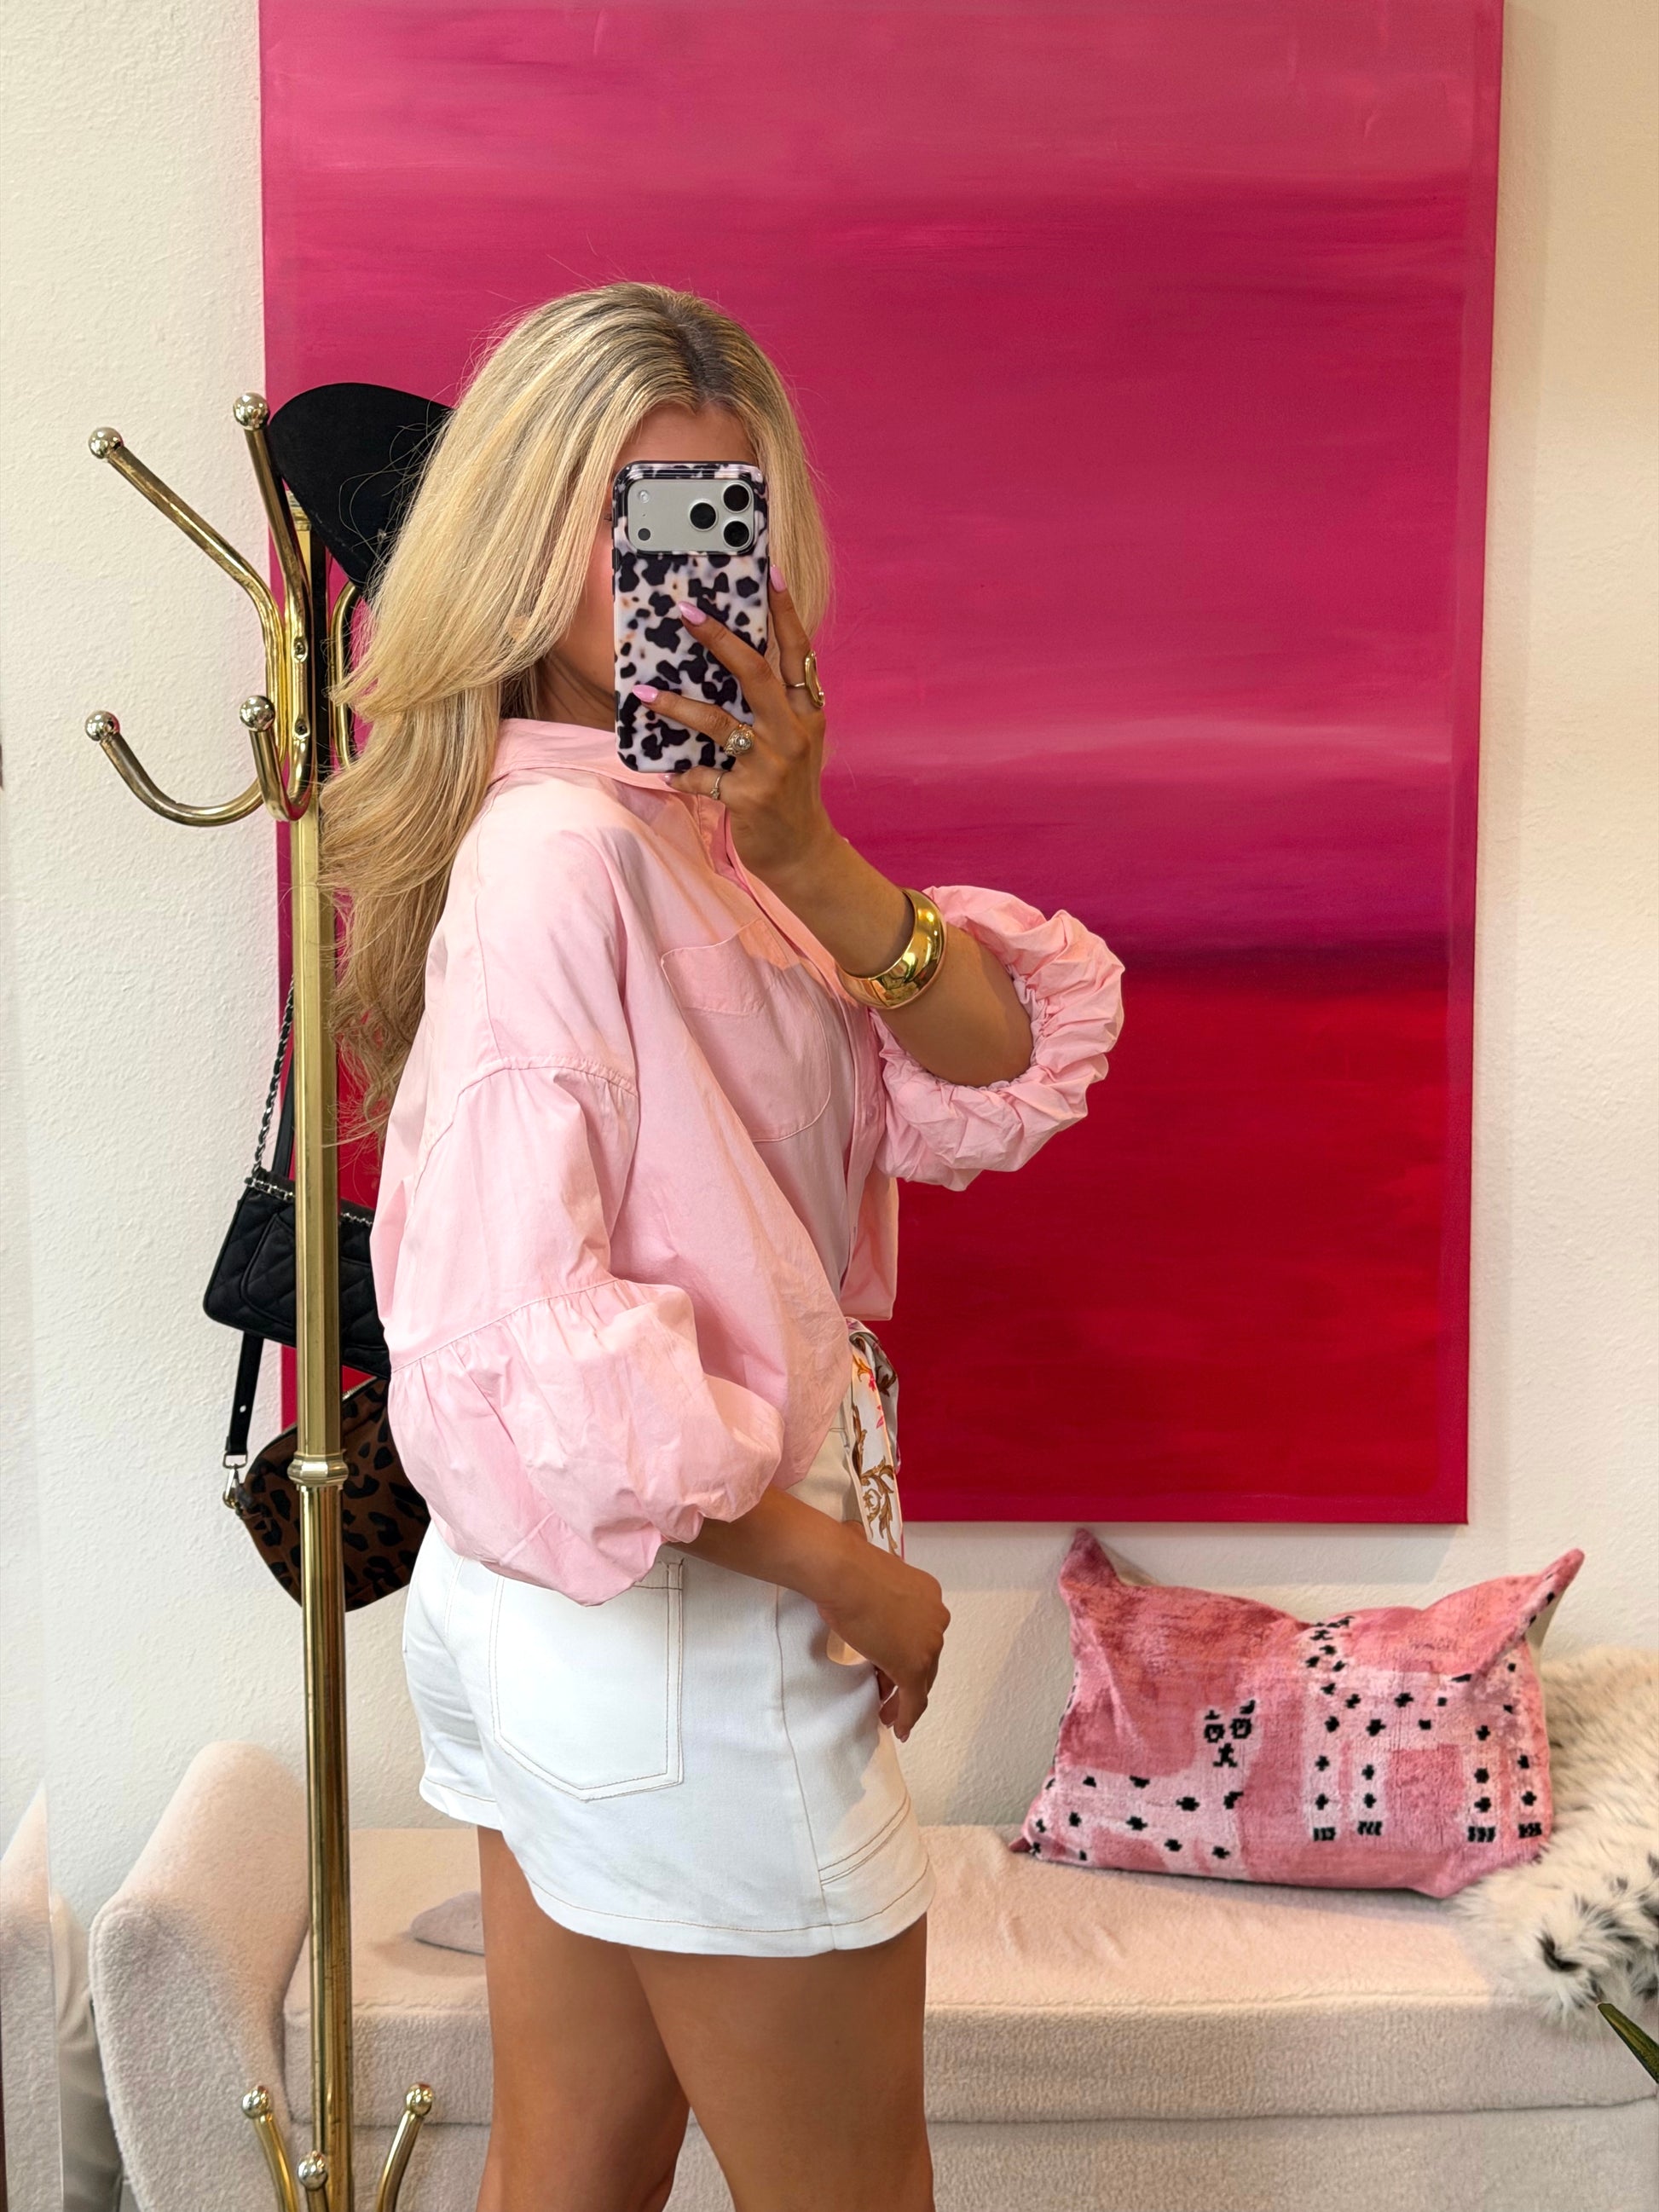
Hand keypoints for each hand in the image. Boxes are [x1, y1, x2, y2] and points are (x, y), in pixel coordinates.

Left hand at [633, 569, 837, 882]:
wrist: (802, 850)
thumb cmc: (790, 787)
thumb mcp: (795, 739)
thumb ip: (775, 703)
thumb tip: (734, 658)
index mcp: (807, 711)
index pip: (797, 652)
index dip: (785, 612)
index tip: (770, 572)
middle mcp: (793, 732)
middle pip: (756, 672)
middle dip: (719, 638)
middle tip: (685, 611)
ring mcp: (771, 766)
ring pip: (719, 723)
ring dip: (677, 705)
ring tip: (643, 692)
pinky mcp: (748, 797)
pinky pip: (703, 777)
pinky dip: (682, 774)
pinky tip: (665, 770)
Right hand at [814, 1542, 949, 1741]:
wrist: (844, 1573)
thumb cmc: (848, 1566)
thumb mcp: (867, 1571)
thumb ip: (871, 1574)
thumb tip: (852, 1541)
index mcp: (928, 1593)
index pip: (920, 1631)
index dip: (904, 1649)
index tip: (888, 1662)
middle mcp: (936, 1617)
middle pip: (924, 1656)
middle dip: (905, 1676)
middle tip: (885, 1691)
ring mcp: (928, 1643)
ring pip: (920, 1679)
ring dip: (903, 1697)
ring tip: (888, 1714)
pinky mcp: (914, 1667)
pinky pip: (915, 1699)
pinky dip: (908, 1715)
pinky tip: (900, 1727)